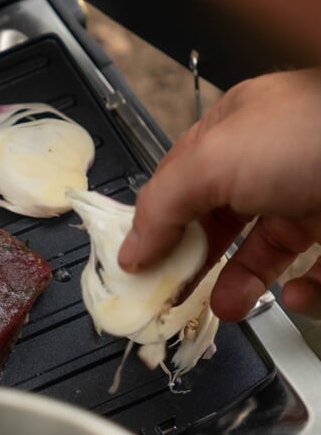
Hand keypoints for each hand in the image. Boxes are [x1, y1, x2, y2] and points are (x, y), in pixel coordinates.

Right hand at [117, 67, 320, 319]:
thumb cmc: (315, 132)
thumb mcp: (211, 161)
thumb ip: (161, 205)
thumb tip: (131, 248)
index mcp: (238, 127)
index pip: (181, 180)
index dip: (156, 223)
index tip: (138, 264)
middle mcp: (277, 158)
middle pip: (220, 220)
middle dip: (196, 262)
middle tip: (174, 295)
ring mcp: (316, 192)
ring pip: (268, 251)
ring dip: (242, 285)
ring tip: (229, 307)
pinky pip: (318, 271)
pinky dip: (306, 292)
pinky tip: (297, 292)